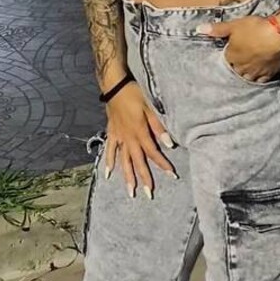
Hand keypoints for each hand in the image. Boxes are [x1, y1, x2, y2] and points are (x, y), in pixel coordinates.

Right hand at [104, 83, 177, 197]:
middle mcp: (128, 138)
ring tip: (130, 191)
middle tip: (148, 194)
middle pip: (137, 162)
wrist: (115, 85)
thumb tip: (169, 143)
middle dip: (144, 179)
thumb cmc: (135, 93)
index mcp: (139, 132)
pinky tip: (108, 174)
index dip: (162, 164)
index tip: (171, 175)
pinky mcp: (112, 133)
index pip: (153, 153)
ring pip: (123, 161)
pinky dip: (109, 162)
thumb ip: (159, 126)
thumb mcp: (150, 107)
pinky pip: (110, 150)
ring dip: (127, 177)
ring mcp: (118, 137)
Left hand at [199, 16, 279, 83]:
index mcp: (231, 57)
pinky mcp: (269, 74)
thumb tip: (198, 29)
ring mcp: (255, 72)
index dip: (226, 58)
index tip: (227, 55)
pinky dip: (258, 79)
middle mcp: (241, 68)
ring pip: (246, 78)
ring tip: (244, 73)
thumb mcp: (234, 25)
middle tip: (236, 65)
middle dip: (234, 68)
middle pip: (234, 71)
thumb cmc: (256, 28)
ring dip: (244, 76)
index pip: (224, 61)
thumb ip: (217, 29)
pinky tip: (257, 78)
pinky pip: (260, 81)